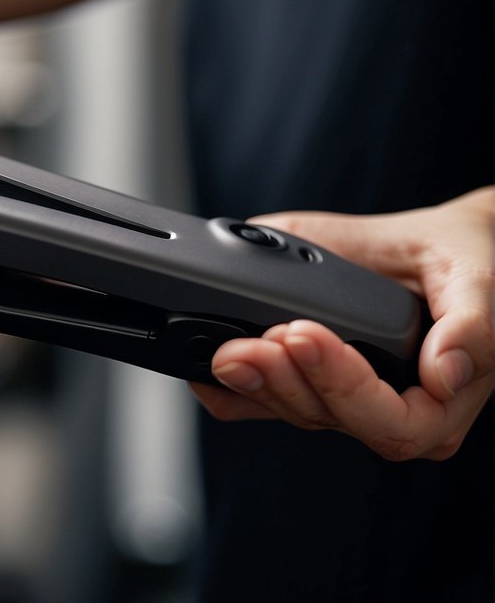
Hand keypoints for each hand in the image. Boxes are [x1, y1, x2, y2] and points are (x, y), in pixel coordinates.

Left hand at [190, 186, 494, 460]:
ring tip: (230, 341)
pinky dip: (227, 388)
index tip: (306, 335)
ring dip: (253, 379)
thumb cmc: (461, 261)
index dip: (342, 386)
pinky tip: (203, 364)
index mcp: (439, 403)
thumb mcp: (480, 278)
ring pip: (289, 410)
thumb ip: (474, 325)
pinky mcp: (302, 383)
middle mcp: (388, 413)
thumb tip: (446, 374)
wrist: (435, 247)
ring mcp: (340, 400)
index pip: (390, 423)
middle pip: (328, 418)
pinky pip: (257, 402)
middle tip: (252, 338)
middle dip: (283, 381)